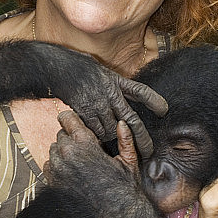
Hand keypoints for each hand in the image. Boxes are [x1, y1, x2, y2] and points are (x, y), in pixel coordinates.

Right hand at [43, 45, 166, 158]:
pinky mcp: (84, 112)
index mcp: (114, 80)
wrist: (53, 67)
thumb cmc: (75, 67)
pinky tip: (96, 137)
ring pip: (112, 130)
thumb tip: (122, 94)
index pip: (140, 91)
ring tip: (116, 144)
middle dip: (142, 139)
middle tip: (149, 151)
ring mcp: (97, 103)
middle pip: (131, 120)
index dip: (153, 100)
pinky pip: (96, 131)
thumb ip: (112, 84)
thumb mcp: (99, 70)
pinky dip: (98, 136)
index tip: (164, 109)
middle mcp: (109, 93)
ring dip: (114, 138)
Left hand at [43, 111, 136, 188]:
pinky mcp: (52, 183)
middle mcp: (67, 154)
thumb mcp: (129, 162)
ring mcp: (58, 169)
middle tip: (84, 149)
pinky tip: (71, 173)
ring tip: (78, 163)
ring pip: (53, 150)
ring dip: (63, 153)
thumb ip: (125, 139)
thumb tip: (121, 123)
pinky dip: (57, 166)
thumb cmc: (123, 190)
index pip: (67, 118)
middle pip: (61, 135)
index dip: (71, 119)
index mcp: (85, 144)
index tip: (73, 123)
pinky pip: (48, 165)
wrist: (115, 217)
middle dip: (71, 139)